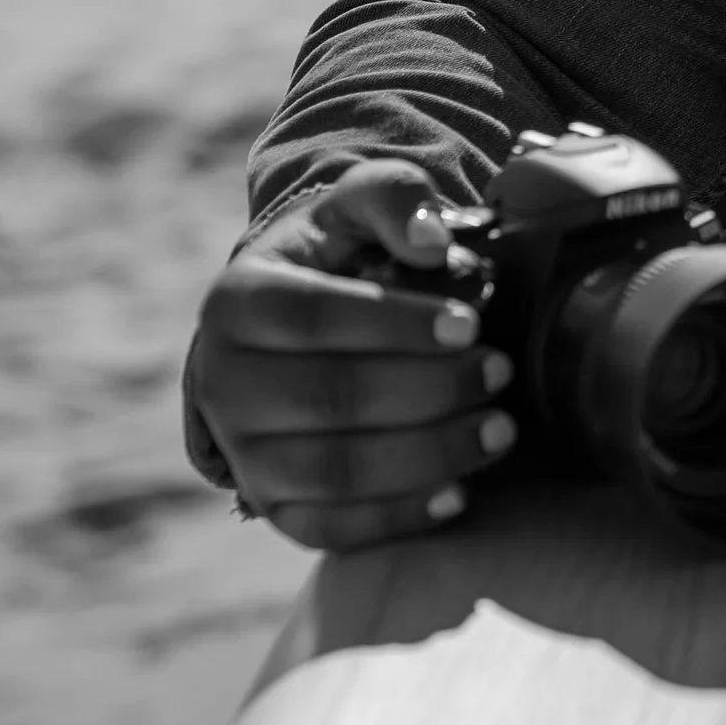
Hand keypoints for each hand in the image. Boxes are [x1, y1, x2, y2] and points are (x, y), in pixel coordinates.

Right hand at [186, 158, 517, 550]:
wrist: (291, 323)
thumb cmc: (337, 255)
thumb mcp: (356, 204)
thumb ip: (393, 196)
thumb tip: (433, 241)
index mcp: (237, 302)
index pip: (315, 319)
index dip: (395, 325)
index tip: (470, 325)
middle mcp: (223, 383)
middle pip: (329, 399)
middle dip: (427, 391)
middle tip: (501, 374)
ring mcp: (242, 451)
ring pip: (332, 472)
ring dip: (425, 457)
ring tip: (498, 431)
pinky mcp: (268, 502)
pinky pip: (328, 528)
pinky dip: (395, 518)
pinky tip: (458, 495)